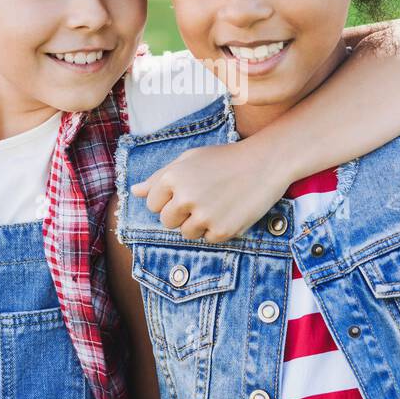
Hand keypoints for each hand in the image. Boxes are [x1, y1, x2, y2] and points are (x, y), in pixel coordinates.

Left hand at [132, 142, 286, 242]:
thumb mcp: (189, 159)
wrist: (265, 163)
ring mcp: (203, 216)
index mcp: (173, 177)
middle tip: (204, 198)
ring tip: (218, 203)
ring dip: (199, 223)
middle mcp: (185, 197)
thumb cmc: (225, 159)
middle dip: (181, 214)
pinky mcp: (221, 231)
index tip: (189, 190)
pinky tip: (229, 210)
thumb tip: (134, 192)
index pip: (153, 204)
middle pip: (167, 222)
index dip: (170, 199)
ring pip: (186, 233)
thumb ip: (160, 177)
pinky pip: (207, 239)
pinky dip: (217, 229)